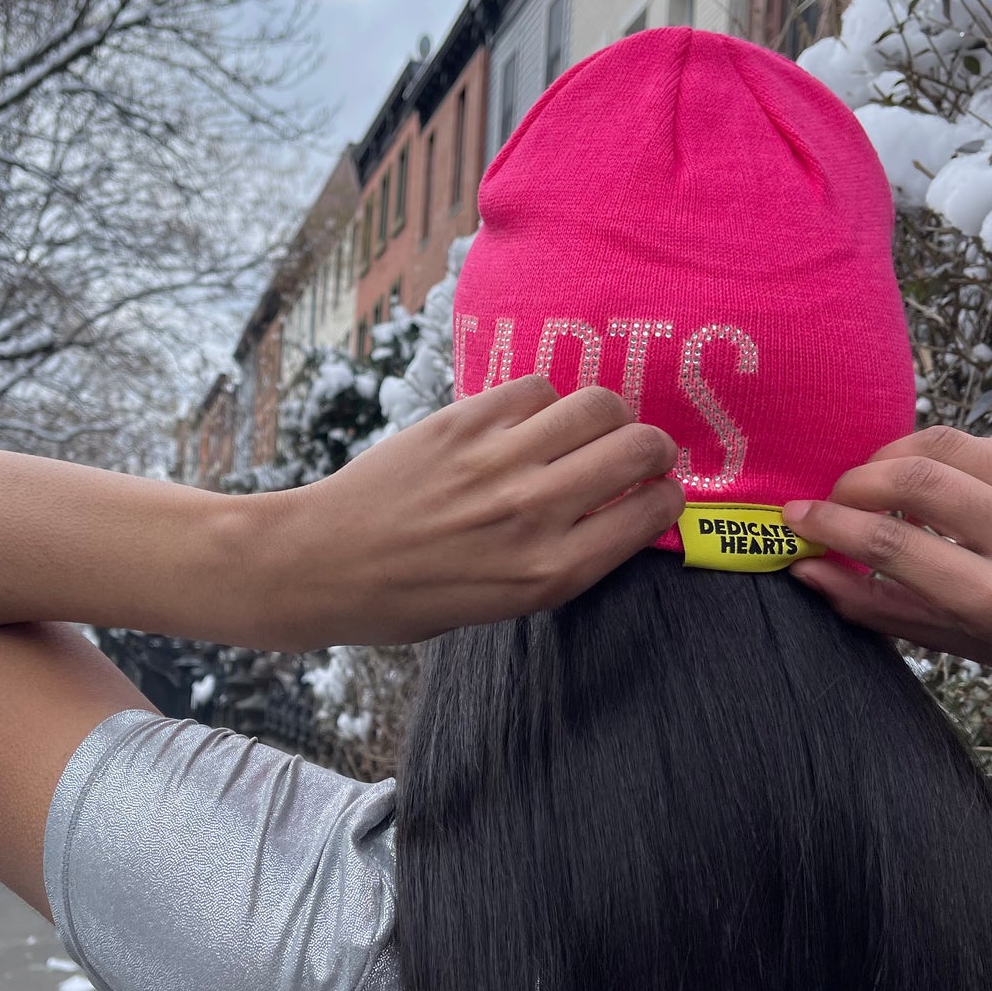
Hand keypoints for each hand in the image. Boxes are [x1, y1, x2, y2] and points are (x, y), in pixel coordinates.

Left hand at [259, 376, 682, 647]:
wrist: (325, 564)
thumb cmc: (411, 597)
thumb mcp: (504, 603)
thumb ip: (565, 558)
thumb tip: (620, 511)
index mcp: (550, 572)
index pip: (652, 513)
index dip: (666, 497)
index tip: (656, 493)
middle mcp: (534, 513)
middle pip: (639, 448)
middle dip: (654, 448)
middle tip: (639, 452)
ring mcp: (498, 462)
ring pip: (599, 404)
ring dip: (608, 414)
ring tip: (591, 426)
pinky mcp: (464, 422)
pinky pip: (537, 387)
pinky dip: (545, 400)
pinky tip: (528, 420)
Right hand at [782, 427, 991, 688]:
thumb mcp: (966, 646)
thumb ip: (881, 607)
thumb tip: (807, 569)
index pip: (893, 544)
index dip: (831, 524)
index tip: (798, 517)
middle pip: (915, 479)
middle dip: (856, 482)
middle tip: (837, 498)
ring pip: (945, 444)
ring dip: (893, 457)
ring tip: (878, 482)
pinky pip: (985, 441)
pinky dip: (946, 457)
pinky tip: (941, 480)